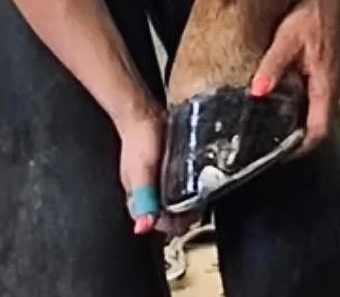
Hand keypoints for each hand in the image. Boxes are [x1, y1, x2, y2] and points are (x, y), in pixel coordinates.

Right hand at [115, 103, 196, 239]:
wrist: (141, 111)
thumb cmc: (139, 139)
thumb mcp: (142, 171)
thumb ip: (143, 199)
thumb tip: (142, 227)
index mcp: (138, 199)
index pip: (160, 225)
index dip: (177, 224)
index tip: (193, 216)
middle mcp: (145, 193)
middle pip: (167, 215)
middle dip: (184, 214)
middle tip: (201, 204)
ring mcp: (154, 179)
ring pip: (171, 200)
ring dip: (186, 201)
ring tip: (201, 193)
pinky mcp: (162, 167)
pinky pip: (174, 183)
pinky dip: (184, 185)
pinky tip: (192, 179)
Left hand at [247, 0, 339, 155]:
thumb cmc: (312, 9)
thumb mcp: (288, 38)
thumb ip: (272, 67)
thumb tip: (257, 91)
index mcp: (327, 84)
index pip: (318, 133)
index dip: (298, 150)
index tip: (277, 155)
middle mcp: (333, 84)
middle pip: (316, 124)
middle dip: (293, 136)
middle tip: (267, 140)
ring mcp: (331, 76)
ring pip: (314, 109)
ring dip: (295, 118)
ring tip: (269, 120)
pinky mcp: (325, 67)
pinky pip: (313, 94)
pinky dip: (298, 101)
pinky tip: (279, 93)